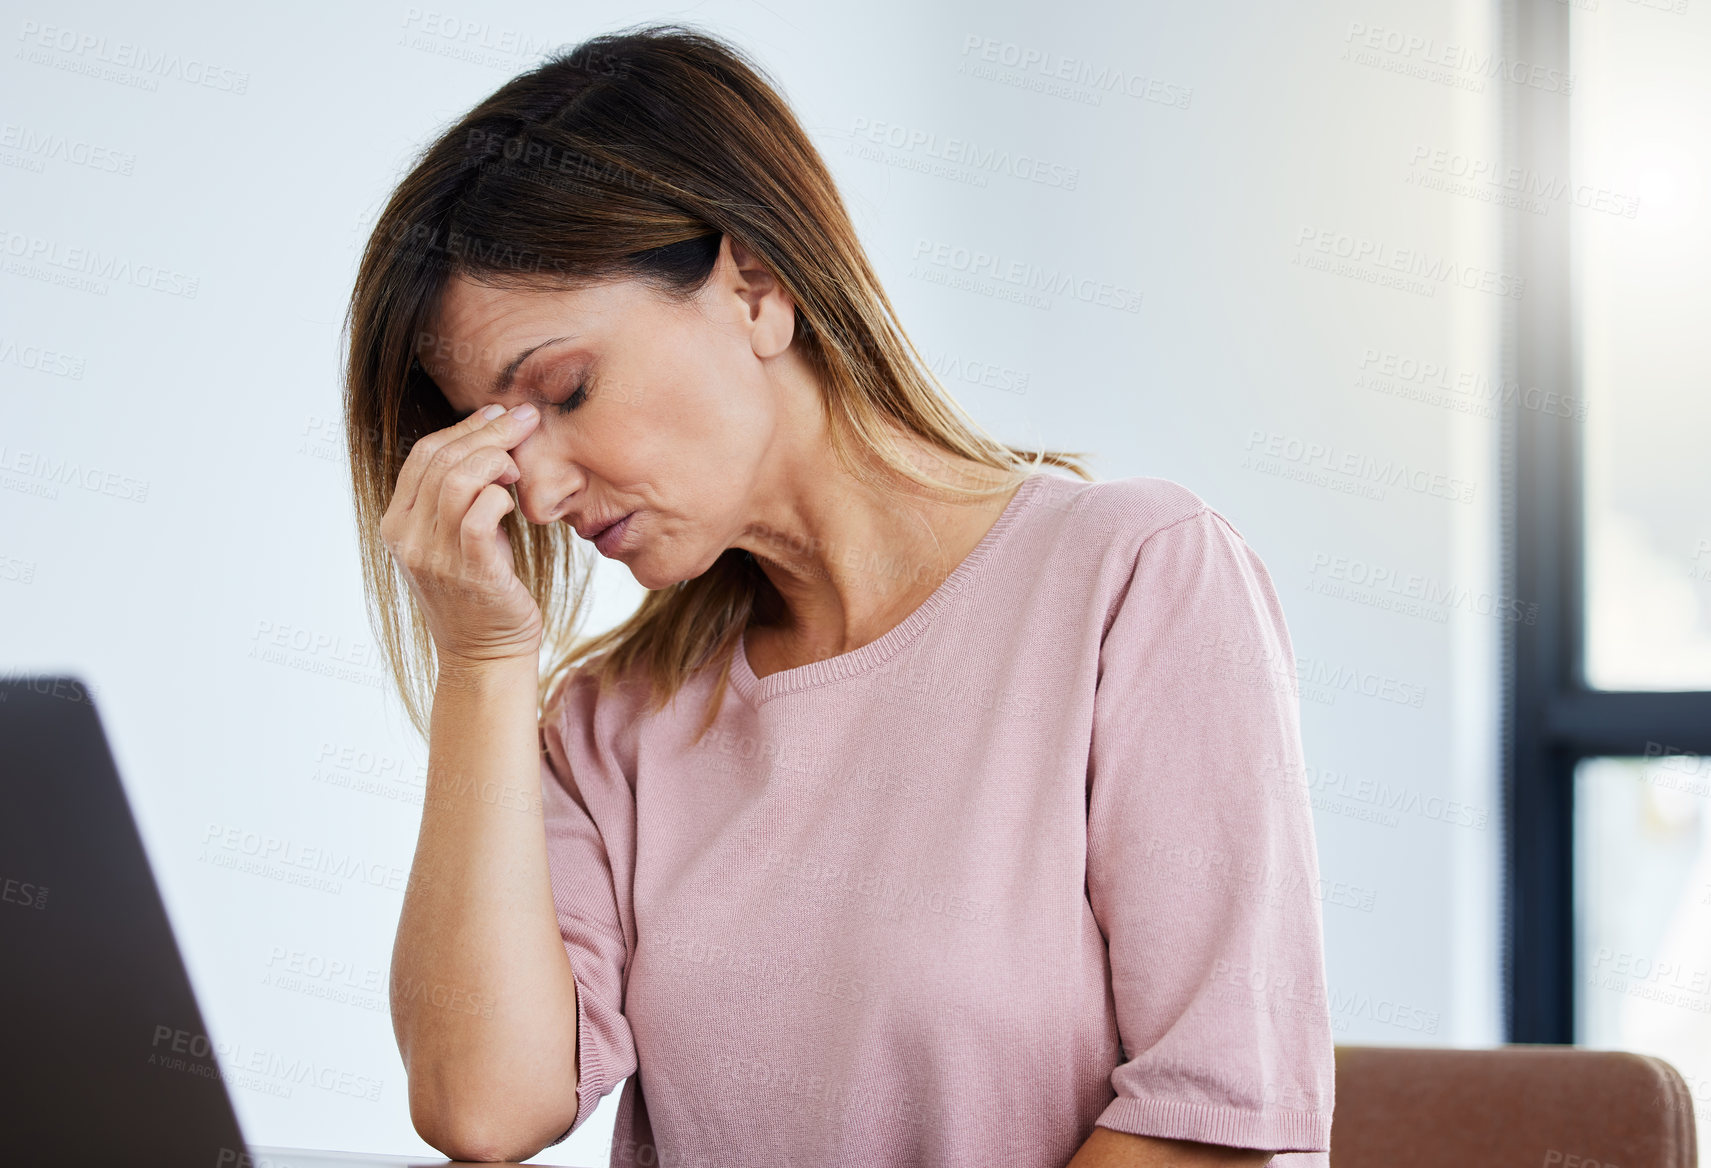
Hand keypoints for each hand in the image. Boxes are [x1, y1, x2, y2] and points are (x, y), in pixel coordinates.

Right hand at [379, 403, 544, 667]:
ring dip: (496, 459)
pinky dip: (501, 496)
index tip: (499, 412)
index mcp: (397, 523)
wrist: (484, 655)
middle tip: (525, 418)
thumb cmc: (481, 591)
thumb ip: (458, 495)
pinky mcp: (468, 571)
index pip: (422, 454)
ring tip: (521, 464)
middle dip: (488, 430)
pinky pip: (480, 513)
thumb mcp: (456, 538)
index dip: (463, 427)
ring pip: (457, 479)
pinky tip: (517, 500)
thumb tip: (489, 439)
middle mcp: (406, 537)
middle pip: (441, 459)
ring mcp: (433, 555)